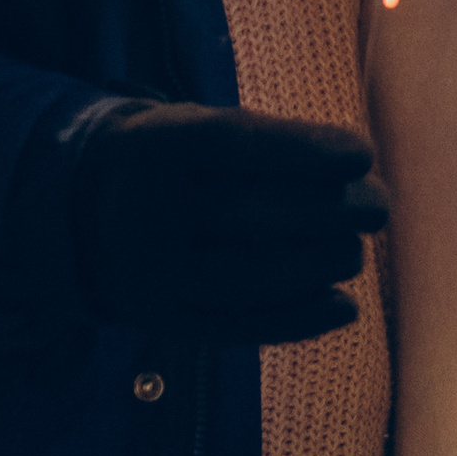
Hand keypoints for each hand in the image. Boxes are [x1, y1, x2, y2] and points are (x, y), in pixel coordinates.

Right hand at [74, 102, 388, 347]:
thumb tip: (354, 166)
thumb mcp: (192, 128)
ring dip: (318, 265)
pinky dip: (297, 320)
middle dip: (327, 210)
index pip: (237, 145)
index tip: (363, 152)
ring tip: (357, 251)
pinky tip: (344, 307)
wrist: (78, 215)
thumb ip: (260, 143)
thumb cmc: (168, 161)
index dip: (305, 149)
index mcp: (152, 147)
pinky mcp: (164, 323)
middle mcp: (144, 211)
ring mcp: (152, 274)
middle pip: (250, 214)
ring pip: (250, 276)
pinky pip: (239, 327)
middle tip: (379, 205)